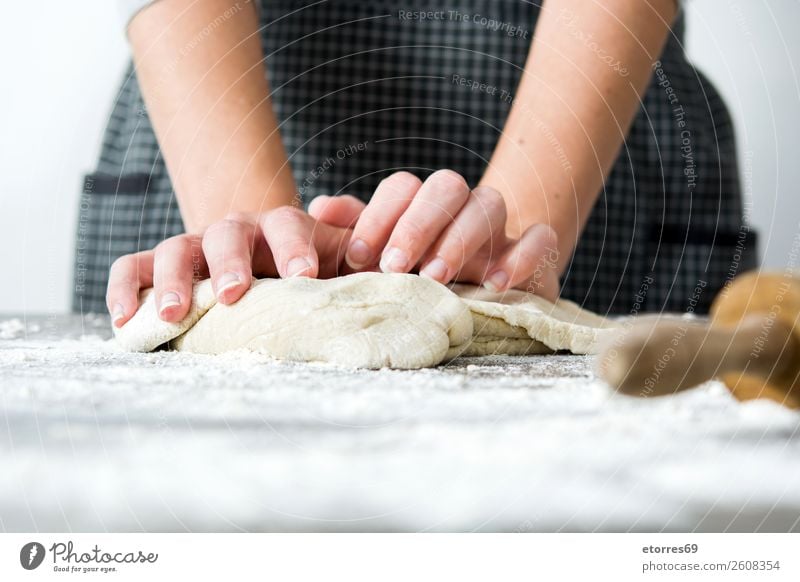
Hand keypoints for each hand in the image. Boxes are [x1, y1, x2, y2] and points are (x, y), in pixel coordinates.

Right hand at [106, 206, 350, 326]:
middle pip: (227, 233)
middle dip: (229, 262)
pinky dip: (125, 288)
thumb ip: (362, 260)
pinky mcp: (160, 265)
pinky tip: (125, 319)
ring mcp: (195, 246)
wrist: (262, 260)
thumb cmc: (306, 271)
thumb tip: (391, 265)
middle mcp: (235, 231)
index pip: (287, 224)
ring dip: (171, 280)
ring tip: (172, 315)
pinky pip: (133, 267)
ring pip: (175, 249)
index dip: (295, 246)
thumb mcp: (339, 263)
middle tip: (233, 294)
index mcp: (281, 228)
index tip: (304, 274)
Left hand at [309, 170, 560, 299]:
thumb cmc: (421, 278)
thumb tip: (319, 207)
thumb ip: (355, 232)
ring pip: (490, 203)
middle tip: (394, 267)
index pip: (403, 187)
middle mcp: (460, 209)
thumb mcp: (382, 259)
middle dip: (417, 224)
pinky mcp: (532, 255)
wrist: (483, 300)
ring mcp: (499, 229)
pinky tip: (494, 285)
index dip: (380, 216)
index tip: (357, 257)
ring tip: (435, 277)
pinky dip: (520, 256)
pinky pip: (540, 238)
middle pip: (446, 185)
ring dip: (460, 238)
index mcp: (421, 206)